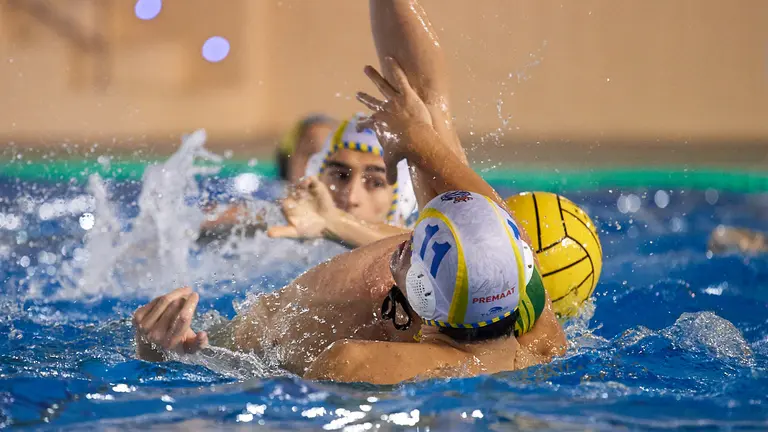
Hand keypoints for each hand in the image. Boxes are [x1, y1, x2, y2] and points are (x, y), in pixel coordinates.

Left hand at [133, 287, 207, 358]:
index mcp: (170, 343)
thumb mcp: (189, 348)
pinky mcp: (136, 318)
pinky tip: (170, 299)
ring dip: (175, 293)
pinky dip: (164, 298)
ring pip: (163, 301)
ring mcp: (144, 326)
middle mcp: (155, 335)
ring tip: (183, 291)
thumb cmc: (174, 346)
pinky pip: (155, 301)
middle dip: (184, 296)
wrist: (148, 350)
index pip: (183, 318)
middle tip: (189, 291)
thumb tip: (203, 334)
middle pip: (174, 306)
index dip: (190, 303)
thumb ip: (199, 343)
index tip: (195, 295)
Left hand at [267, 177, 337, 238]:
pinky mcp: (316, 187)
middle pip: (291, 190)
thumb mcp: (294, 232)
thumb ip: (282, 231)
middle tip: (298, 195)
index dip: (283, 200)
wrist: (327, 225)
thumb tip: (268, 234)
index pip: (282, 199)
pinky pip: (312, 180)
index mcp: (288, 205)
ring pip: (300, 184)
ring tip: (304, 185)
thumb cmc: (310, 228)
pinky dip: (311, 179)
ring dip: (301, 184)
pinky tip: (310, 182)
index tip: (288, 203)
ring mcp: (306, 190)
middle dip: (293, 191)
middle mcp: (296, 196)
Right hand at [356, 56, 433, 183]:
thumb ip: (392, 171)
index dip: (361, 124)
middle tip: (358, 93)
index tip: (359, 125)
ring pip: (382, 85)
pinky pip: (398, 77)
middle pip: (371, 102)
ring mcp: (393, 100)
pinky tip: (390, 58)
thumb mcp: (395, 161)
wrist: (414, 139)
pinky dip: (394, 67)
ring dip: (374, 76)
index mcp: (379, 124)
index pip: (367, 123)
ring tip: (367, 68)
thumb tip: (390, 185)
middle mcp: (383, 110)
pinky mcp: (405, 93)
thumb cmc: (404, 151)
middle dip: (365, 97)